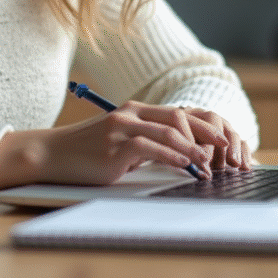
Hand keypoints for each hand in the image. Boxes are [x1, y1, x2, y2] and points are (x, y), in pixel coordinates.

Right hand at [0, 103, 249, 191]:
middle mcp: (131, 113)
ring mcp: (123, 127)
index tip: (223, 138)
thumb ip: (144, 144)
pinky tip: (186, 167)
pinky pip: (151, 147)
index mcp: (134, 110)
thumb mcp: (119, 143)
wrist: (51, 154)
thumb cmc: (85, 153)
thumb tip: (177, 156)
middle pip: (180, 116)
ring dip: (194, 149)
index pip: (178, 112)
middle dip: (207, 132)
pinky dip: (173, 157)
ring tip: (210, 163)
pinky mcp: (116, 144)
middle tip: (227, 148)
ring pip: (169, 131)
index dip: (203, 124)